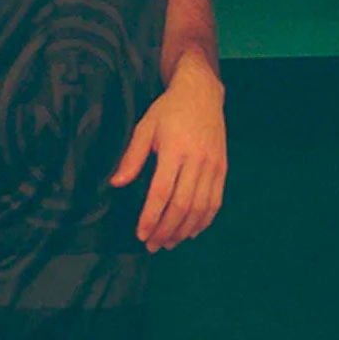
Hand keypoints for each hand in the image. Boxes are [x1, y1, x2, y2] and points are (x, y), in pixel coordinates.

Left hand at [110, 51, 226, 251]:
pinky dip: (204, 220)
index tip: (140, 234)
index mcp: (174, 150)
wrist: (201, 93)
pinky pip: (215, 201)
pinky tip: (191, 231)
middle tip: (152, 246)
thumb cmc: (168, 110)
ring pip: (200, 208)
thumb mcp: (145, 127)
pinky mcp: (223, 168)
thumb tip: (116, 183)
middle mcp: (197, 160)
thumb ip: (132, 157)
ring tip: (169, 243)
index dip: (151, 217)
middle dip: (166, 230)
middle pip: (182, 206)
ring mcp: (213, 166)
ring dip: (184, 230)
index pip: (162, 192)